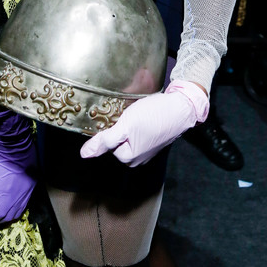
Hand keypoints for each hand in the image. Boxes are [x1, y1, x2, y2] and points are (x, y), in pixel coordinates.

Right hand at [0, 108, 36, 225]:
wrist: (12, 146)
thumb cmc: (16, 146)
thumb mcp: (23, 158)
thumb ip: (19, 168)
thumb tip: (11, 170)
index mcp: (31, 184)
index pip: (23, 201)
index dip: (14, 206)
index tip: (5, 206)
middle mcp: (26, 195)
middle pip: (16, 212)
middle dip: (6, 217)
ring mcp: (16, 199)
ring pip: (7, 217)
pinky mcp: (5, 201)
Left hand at [80, 80, 209, 166]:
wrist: (182, 108)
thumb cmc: (154, 116)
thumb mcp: (125, 125)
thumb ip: (105, 140)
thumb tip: (84, 154)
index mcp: (129, 158)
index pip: (107, 144)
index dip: (111, 128)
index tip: (119, 117)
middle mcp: (138, 158)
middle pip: (117, 141)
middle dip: (120, 127)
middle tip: (128, 114)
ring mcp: (148, 151)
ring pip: (128, 137)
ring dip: (129, 125)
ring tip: (137, 114)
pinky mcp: (155, 141)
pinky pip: (140, 134)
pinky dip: (139, 124)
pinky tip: (145, 115)